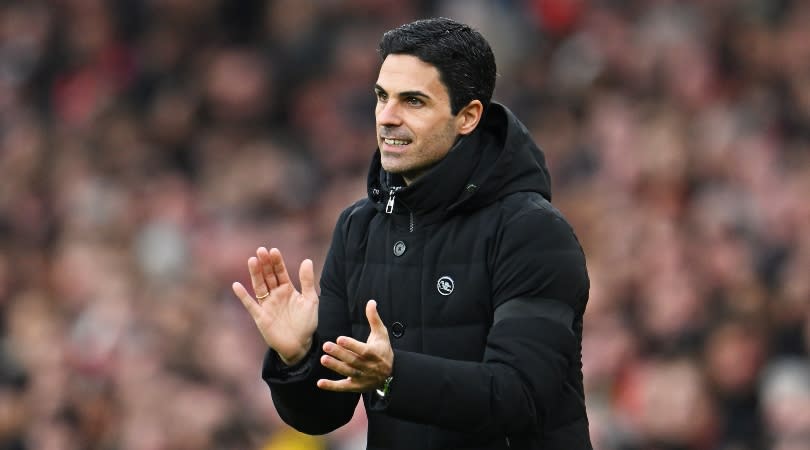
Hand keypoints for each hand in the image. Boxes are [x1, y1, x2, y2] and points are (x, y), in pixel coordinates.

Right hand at [232, 247, 317, 364]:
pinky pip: (250, 304)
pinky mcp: (261, 316)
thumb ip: (307, 281)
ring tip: (252, 260)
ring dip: (255, 274)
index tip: (274, 250)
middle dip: (265, 264)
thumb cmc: (306, 323)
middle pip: (268, 276)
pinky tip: (236, 285)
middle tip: (261, 250)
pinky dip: (243, 295)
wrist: (300, 345)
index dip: (277, 262)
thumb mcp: (310, 300)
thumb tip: (307, 260)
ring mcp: (267, 305)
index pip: (280, 272)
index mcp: (288, 289)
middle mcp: (275, 295)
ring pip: (259, 286)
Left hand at [317, 300, 393, 392]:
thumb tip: (371, 301)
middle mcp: (368, 366)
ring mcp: (362, 377)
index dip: (351, 345)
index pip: (362, 349)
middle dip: (339, 353)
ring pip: (347, 372)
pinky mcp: (356, 386)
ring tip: (323, 359)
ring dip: (335, 366)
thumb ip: (374, 318)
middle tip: (326, 345)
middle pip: (352, 360)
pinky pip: (343, 387)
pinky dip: (332, 386)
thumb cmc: (383, 349)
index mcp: (374, 353)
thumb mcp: (381, 333)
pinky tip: (320, 383)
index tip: (339, 338)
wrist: (391, 374)